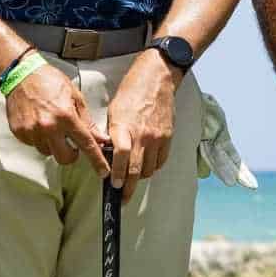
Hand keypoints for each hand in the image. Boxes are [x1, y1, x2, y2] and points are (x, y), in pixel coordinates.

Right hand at [3, 61, 109, 177]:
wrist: (21, 74)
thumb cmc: (49, 81)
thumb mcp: (75, 97)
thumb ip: (87, 122)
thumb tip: (100, 138)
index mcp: (66, 116)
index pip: (86, 144)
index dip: (96, 160)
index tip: (103, 172)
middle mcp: (48, 126)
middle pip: (63, 158)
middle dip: (70, 155)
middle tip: (71, 145)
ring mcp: (32, 131)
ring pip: (47, 152)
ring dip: (52, 144)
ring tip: (50, 126)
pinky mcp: (19, 132)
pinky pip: (33, 144)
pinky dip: (39, 138)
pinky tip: (38, 123)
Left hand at [105, 57, 180, 187]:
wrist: (157, 78)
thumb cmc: (132, 92)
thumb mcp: (114, 111)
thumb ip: (112, 133)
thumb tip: (107, 153)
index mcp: (125, 127)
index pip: (121, 157)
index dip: (117, 174)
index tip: (114, 185)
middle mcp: (142, 135)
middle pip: (135, 169)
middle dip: (128, 187)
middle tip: (123, 198)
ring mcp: (157, 137)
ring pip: (148, 169)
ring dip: (139, 177)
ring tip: (132, 180)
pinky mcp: (168, 137)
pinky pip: (160, 161)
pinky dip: (153, 167)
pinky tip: (146, 167)